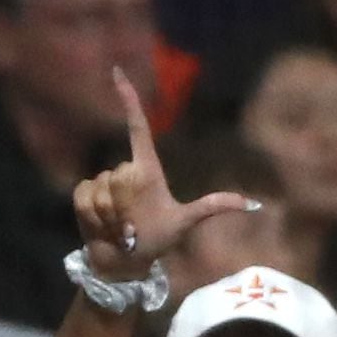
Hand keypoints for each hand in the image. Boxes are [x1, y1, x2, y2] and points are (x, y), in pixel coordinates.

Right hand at [68, 70, 260, 287]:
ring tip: (122, 230)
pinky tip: (103, 229)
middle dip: (126, 204)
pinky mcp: (84, 196)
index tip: (116, 72)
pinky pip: (86, 198)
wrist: (127, 265)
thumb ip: (213, 207)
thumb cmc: (158, 240)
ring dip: (113, 217)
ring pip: (103, 189)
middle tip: (134, 226)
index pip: (137, 126)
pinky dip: (95, 218)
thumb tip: (252, 203)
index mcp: (147, 168)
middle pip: (120, 173)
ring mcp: (102, 183)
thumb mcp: (186, 223)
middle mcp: (123, 171)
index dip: (128, 99)